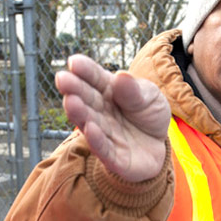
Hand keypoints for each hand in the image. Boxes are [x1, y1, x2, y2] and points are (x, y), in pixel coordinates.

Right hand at [55, 54, 170, 181]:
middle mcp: (101, 112)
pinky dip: (96, 140)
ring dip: (80, 114)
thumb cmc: (149, 115)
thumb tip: (120, 76)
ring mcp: (105, 135)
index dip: (85, 70)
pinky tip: (89, 129)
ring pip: (90, 123)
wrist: (159, 145)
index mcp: (108, 91)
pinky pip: (104, 150)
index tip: (74, 62)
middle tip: (62, 79)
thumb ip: (134, 91)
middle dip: (74, 90)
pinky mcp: (113, 159)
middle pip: (87, 100)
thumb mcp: (150, 97)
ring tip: (71, 102)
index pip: (95, 78)